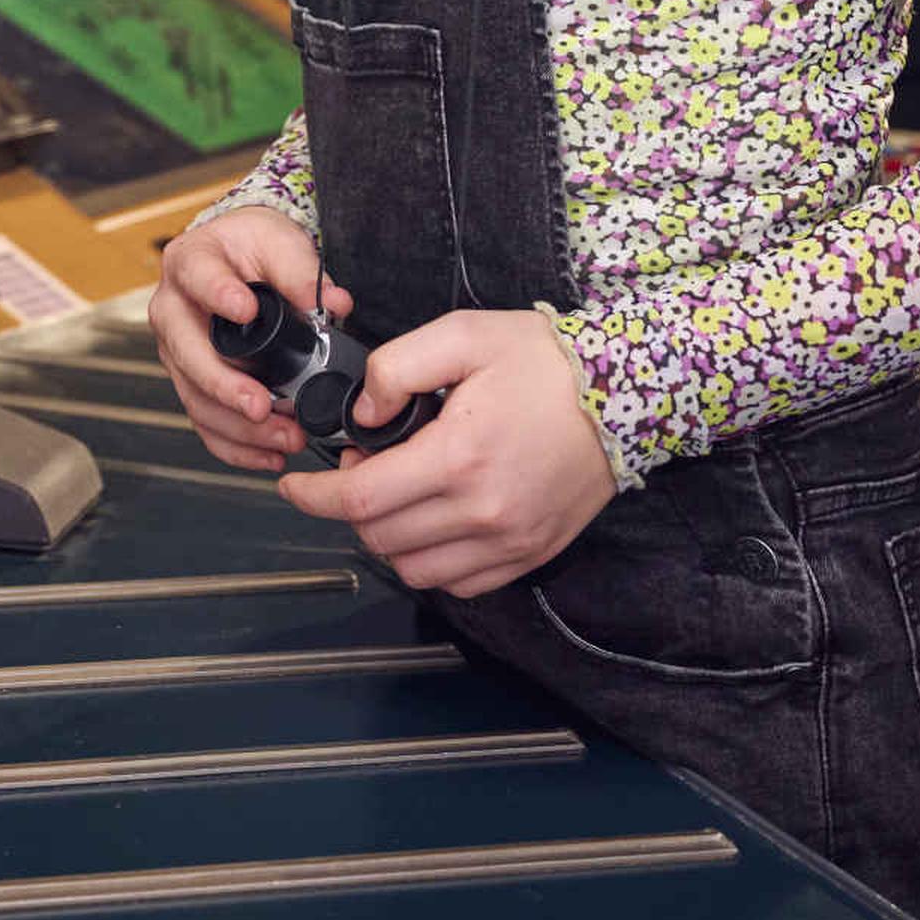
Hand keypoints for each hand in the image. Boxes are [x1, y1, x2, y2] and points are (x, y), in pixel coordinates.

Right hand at [149, 210, 352, 472]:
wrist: (236, 257)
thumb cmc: (251, 245)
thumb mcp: (279, 241)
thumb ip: (302, 271)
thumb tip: (334, 304)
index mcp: (190, 263)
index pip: (198, 279)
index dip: (219, 295)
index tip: (245, 310)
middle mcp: (173, 310)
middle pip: (188, 355)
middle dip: (225, 387)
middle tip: (261, 405)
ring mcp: (178, 351)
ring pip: (196, 398)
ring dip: (239, 426)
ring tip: (284, 436)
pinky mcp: (191, 382)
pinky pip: (205, 421)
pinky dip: (236, 446)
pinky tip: (269, 455)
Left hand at [278, 308, 615, 596]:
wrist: (627, 395)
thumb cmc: (544, 361)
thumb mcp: (462, 335)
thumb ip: (396, 367)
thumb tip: (359, 415)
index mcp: (458, 458)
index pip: (358, 500)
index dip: (313, 496)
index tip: (292, 486)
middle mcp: (483, 513)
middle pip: (379, 537)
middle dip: (351, 506)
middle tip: (363, 465)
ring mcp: (510, 542)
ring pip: (414, 569)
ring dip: (387, 537)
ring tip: (397, 492)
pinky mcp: (530, 555)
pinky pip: (459, 583)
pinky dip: (431, 559)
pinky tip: (434, 517)